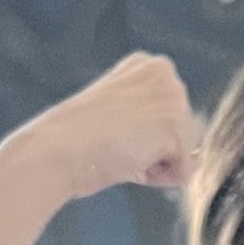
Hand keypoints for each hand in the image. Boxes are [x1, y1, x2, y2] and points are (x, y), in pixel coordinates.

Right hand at [19, 52, 200, 201]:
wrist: (59, 148)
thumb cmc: (79, 140)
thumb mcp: (120, 116)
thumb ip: (148, 120)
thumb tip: (174, 146)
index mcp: (149, 66)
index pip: (171, 119)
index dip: (144, 138)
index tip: (115, 133)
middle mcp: (165, 73)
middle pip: (184, 135)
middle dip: (155, 151)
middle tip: (119, 144)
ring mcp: (172, 96)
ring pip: (184, 154)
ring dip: (155, 165)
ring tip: (124, 150)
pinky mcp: (175, 125)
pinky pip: (183, 173)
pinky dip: (157, 178)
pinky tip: (131, 159)